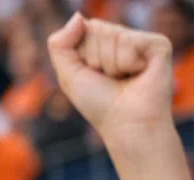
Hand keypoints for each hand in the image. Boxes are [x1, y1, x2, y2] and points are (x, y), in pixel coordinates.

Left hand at [48, 13, 173, 150]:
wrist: (126, 123)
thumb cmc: (98, 102)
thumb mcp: (68, 74)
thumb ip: (60, 44)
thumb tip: (78, 16)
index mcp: (102, 43)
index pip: (83, 29)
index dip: (81, 56)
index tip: (92, 75)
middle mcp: (123, 38)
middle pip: (96, 29)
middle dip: (95, 59)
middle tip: (109, 79)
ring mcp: (141, 40)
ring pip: (112, 34)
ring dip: (110, 64)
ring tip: (123, 79)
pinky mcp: (158, 44)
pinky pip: (129, 41)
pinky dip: (127, 63)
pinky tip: (138, 74)